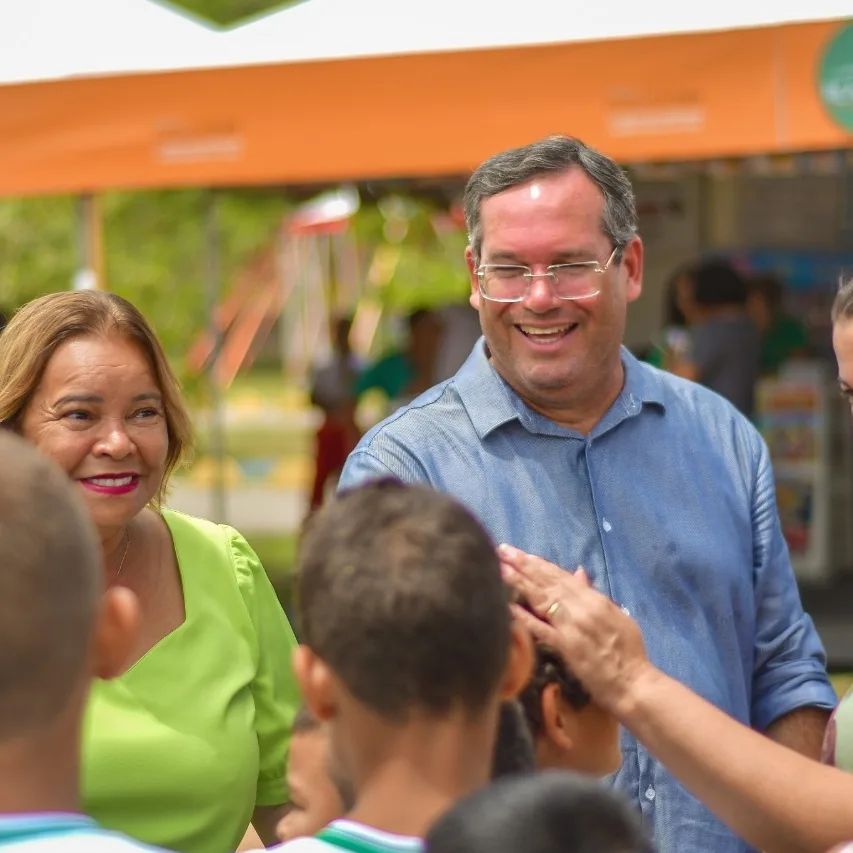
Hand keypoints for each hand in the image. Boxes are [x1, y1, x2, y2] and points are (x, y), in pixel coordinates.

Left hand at [499, 543, 651, 715]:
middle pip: (548, 582)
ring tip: (501, 568)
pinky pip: (541, 629)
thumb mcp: (617, 616)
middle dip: (524, 565)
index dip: (539, 563)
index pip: (562, 576)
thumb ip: (594, 595)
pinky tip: (508, 605)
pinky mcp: (566, 647)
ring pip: (542, 598)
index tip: (520, 553)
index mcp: (595, 600)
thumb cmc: (629, 653)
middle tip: (504, 550)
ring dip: (519, 581)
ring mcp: (573, 627)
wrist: (634, 683)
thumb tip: (579, 572)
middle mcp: (582, 608)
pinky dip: (524, 616)